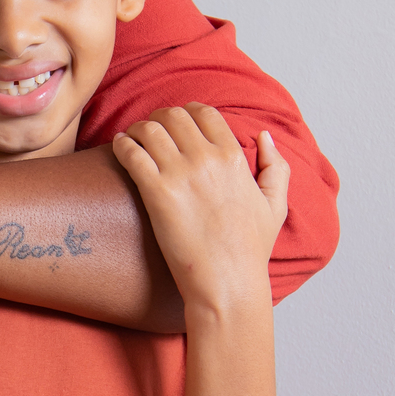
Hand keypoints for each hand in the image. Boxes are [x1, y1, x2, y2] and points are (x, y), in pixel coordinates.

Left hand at [112, 105, 288, 315]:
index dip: (185, 112)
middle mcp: (207, 159)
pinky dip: (122, 144)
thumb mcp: (275, 206)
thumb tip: (264, 136)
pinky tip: (118, 148)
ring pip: (149, 129)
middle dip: (158, 118)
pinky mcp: (157, 193)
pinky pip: (132, 153)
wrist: (227, 283)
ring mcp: (181, 174)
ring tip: (131, 139)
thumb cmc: (250, 250)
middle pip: (172, 116)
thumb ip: (276, 167)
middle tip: (148, 131)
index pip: (204, 113)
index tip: (175, 123)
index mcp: (234, 157)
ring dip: (137, 129)